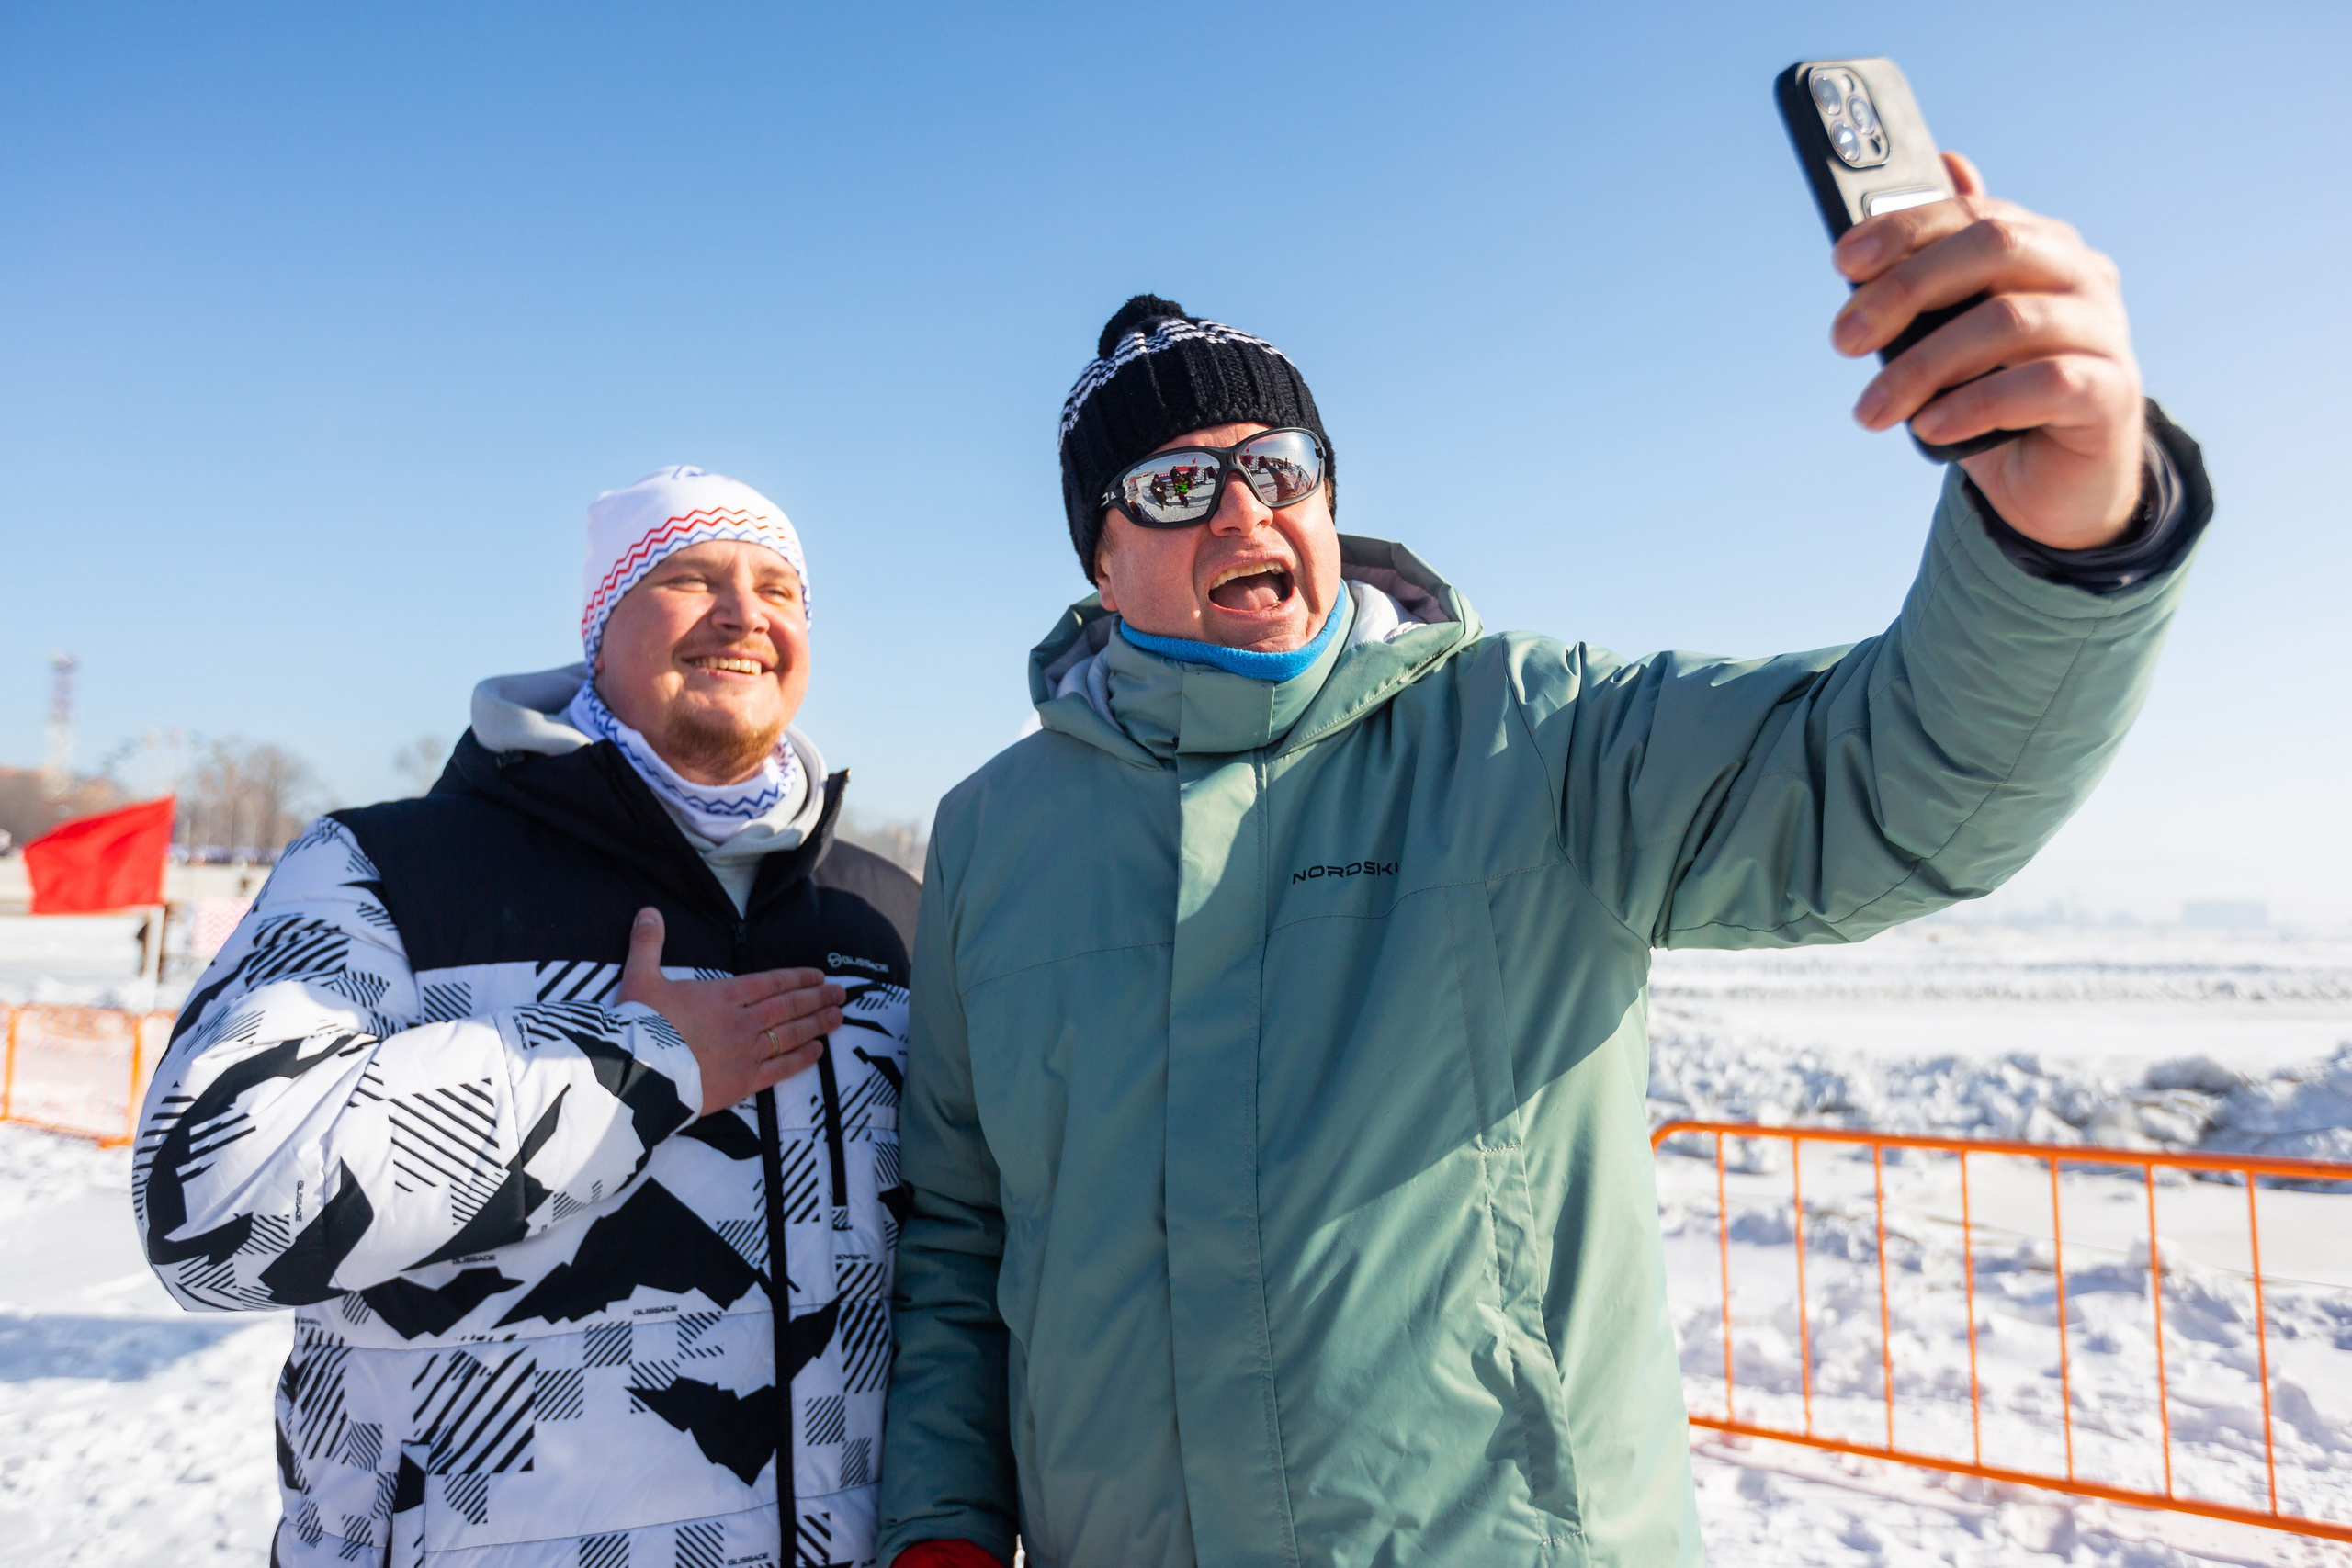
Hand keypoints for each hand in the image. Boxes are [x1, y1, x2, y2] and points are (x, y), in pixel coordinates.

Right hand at [616, 907, 842, 1114]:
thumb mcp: (640, 977)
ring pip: (791, 1034)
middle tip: (841, 993)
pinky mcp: (743, 1082)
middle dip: (818, 998)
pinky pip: (781, 1068)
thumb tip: (648, 911)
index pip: (771, 983)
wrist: (639, 1072)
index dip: (797, 978)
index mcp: (723, 994)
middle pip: (789, 1007)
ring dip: (817, 1024)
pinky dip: (802, 1059)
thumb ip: (648, 943)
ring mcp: (746, 1051)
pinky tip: (818, 1052)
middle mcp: (743, 1020)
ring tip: (838, 1017)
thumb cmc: (640, 1024)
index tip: (819, 975)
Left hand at [1831, 152, 2144, 549]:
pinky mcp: (2111, 392)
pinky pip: (2044, 382)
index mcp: (2042, 246)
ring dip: (1924, 366)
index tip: (1843, 264)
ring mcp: (2103, 332)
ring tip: (1873, 409)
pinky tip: (1929, 426)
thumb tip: (1943, 170)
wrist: (2054, 482)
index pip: (1974, 213)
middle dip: (1906, 289)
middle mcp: (2082, 276)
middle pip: (1994, 247)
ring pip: (2010, 320)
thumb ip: (1938, 276)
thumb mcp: (1952, 336)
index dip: (1906, 229)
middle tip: (1845, 340)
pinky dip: (1975, 405)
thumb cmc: (1997, 398)